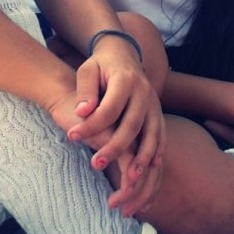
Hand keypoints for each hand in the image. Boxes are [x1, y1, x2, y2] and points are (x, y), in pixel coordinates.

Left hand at [57, 39, 165, 213]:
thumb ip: (85, 90)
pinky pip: (161, 135)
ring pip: (152, 135)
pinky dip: (157, 152)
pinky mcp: (158, 113)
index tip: (72, 136)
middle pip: (131, 125)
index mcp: (125, 80)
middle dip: (114, 148)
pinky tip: (150, 169)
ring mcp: (154, 104)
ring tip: (129, 178)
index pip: (109, 109)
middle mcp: (144, 93)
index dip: (91, 125)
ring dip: (141, 158)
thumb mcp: (87, 70)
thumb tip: (83, 112)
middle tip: (95, 163)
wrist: (123, 55)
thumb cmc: (100, 65)